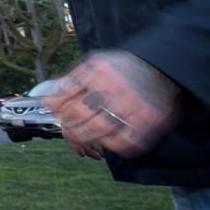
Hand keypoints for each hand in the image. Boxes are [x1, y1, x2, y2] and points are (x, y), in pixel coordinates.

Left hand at [42, 50, 179, 158]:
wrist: (161, 66)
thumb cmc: (120, 68)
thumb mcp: (94, 63)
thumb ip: (72, 80)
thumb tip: (49, 102)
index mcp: (96, 69)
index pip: (65, 94)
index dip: (55, 108)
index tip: (54, 112)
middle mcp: (113, 84)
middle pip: (78, 113)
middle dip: (68, 125)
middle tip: (69, 127)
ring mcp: (133, 102)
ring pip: (98, 129)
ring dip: (86, 138)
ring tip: (85, 137)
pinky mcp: (149, 118)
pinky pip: (125, 141)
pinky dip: (112, 146)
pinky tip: (107, 142)